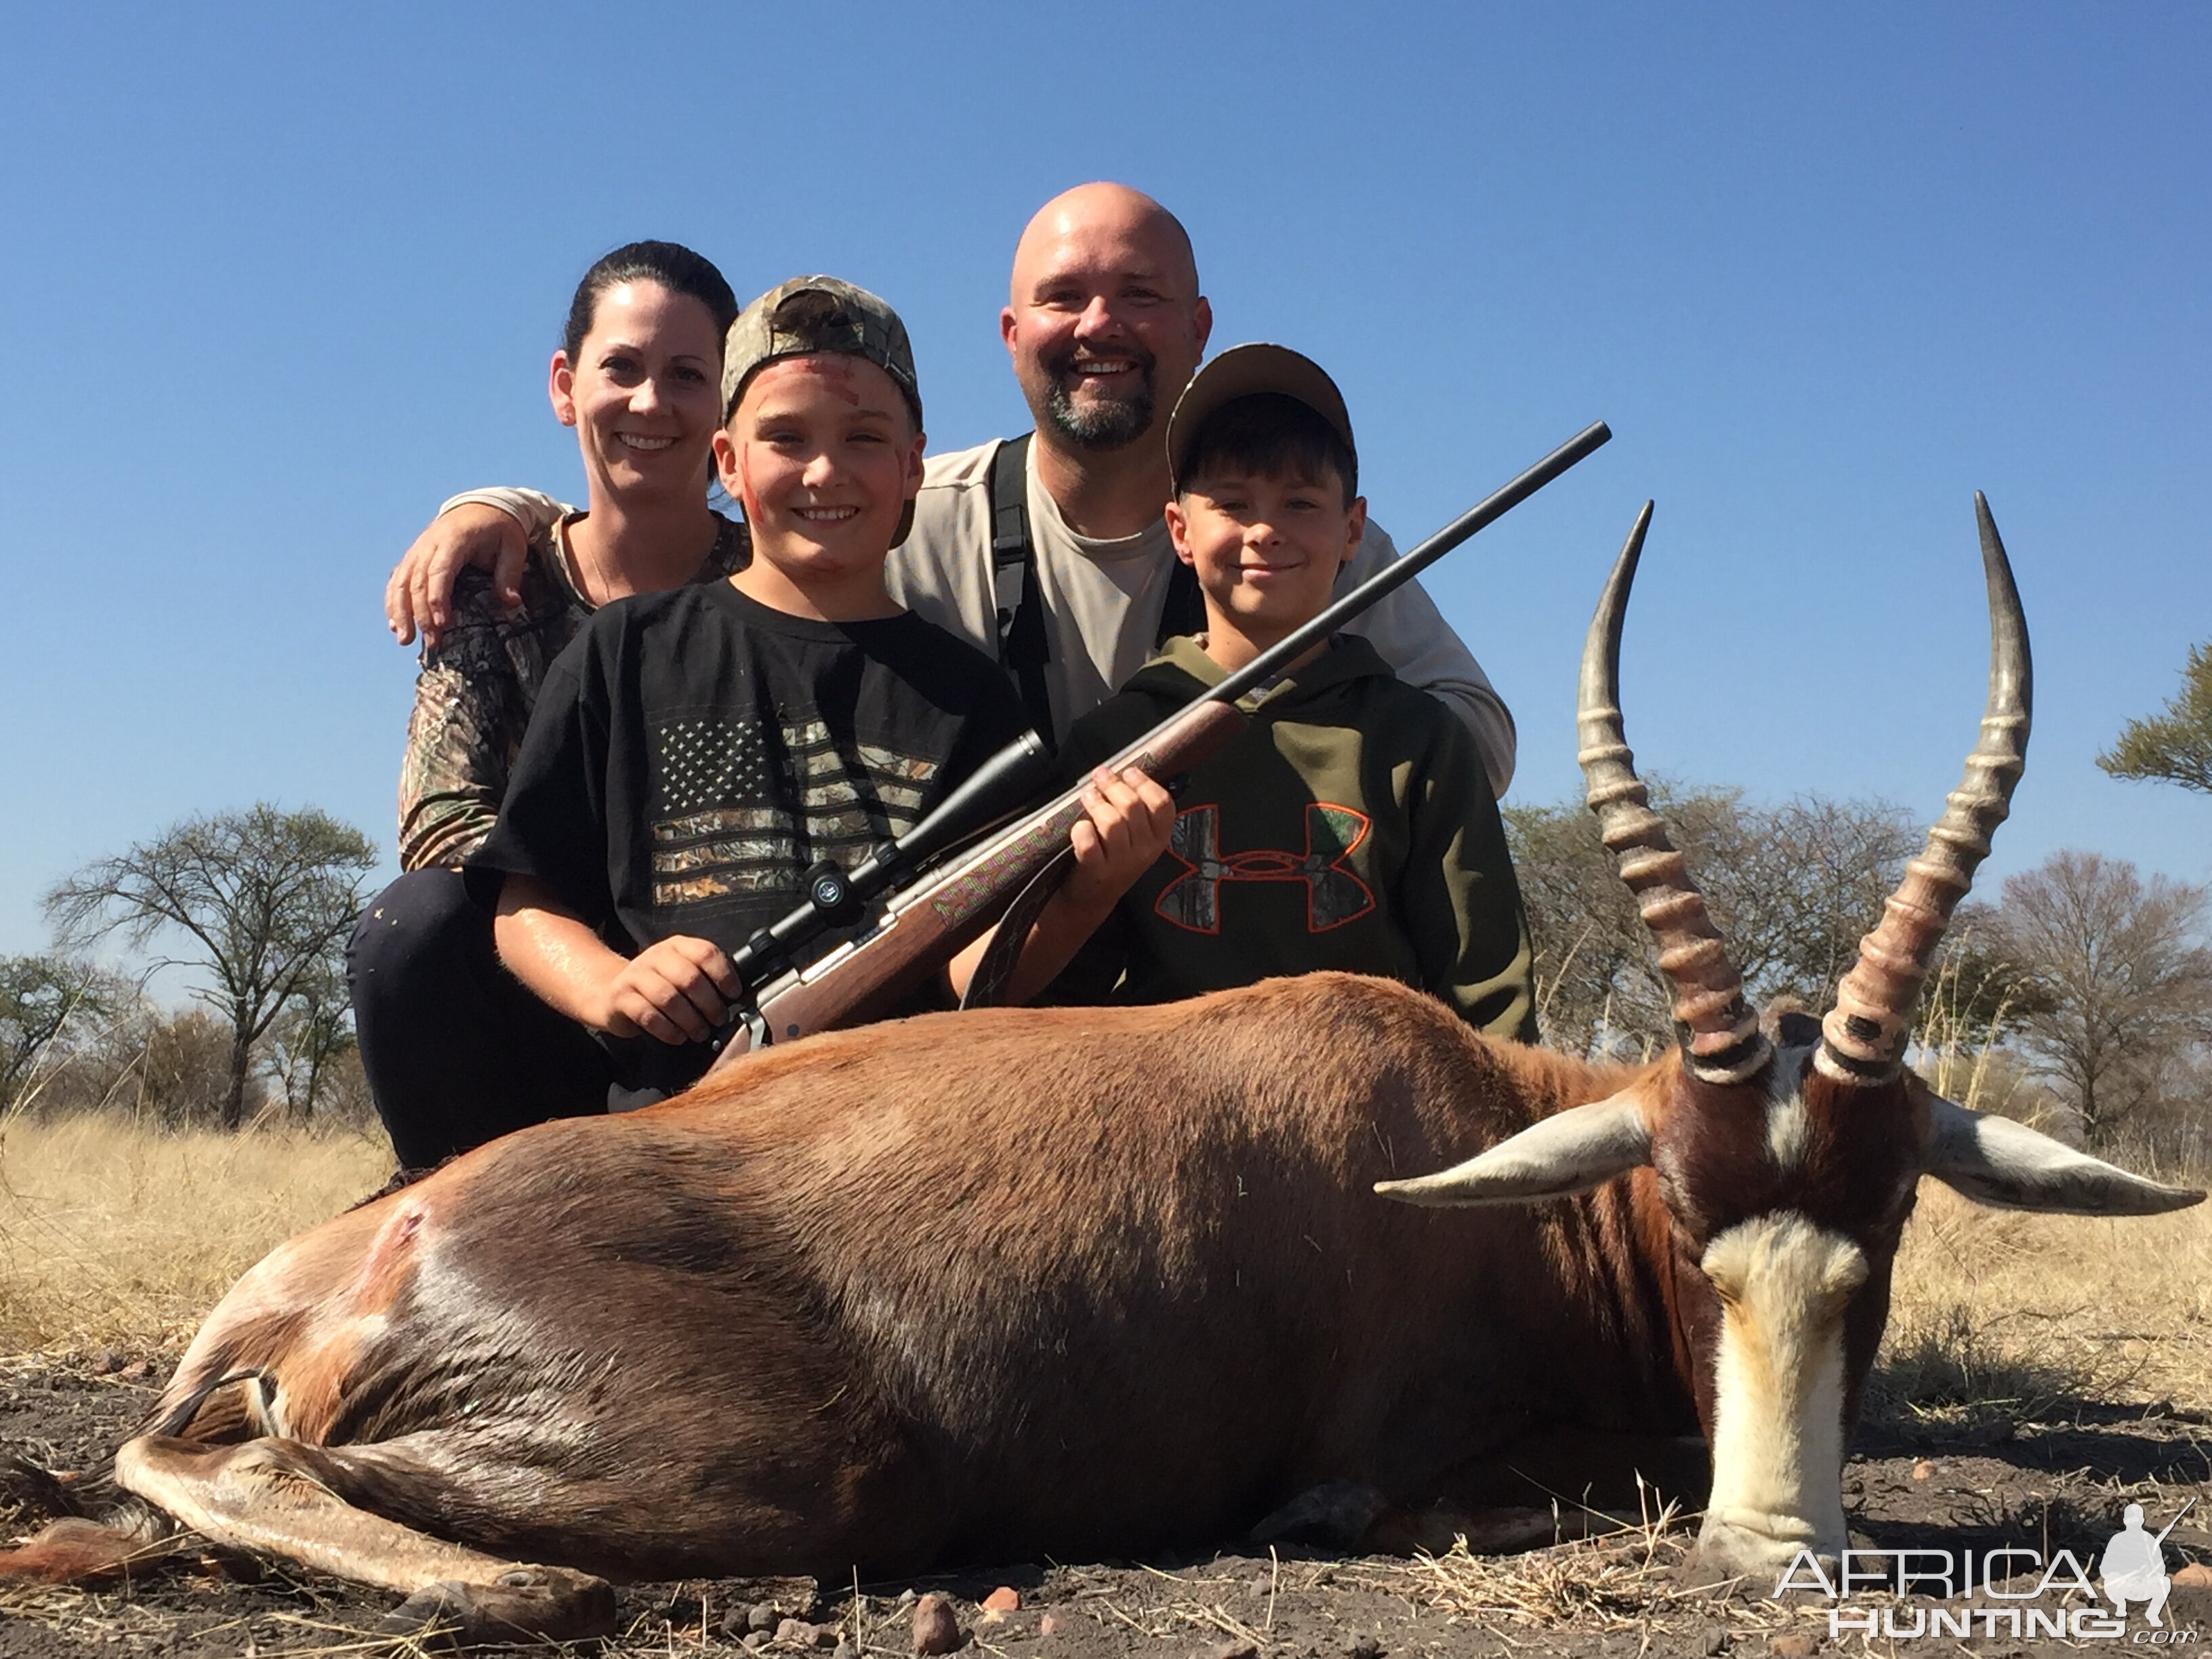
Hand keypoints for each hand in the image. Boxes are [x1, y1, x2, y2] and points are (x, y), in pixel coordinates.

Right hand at [385, 503, 531, 646]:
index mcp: (454, 539)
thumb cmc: (499, 528)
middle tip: (432, 642)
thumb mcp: (513, 546)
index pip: (439, 571)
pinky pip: (397, 580)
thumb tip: (511, 603)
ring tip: (405, 640)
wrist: (480, 506)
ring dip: (400, 612)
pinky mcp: (413, 557)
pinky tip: (395, 624)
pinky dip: (393, 602)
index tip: (443, 624)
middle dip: (421, 614)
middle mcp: (429, 543)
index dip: (438, 599)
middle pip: (417, 581)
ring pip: (400, 582)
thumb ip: (509, 575)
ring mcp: (417, 549)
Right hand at [595, 936, 743, 1044]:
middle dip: (710, 1004)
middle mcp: (656, 956)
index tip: (733, 995)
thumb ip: (703, 978)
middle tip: (718, 1020)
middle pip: (690, 978)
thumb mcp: (680, 973)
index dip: (724, 975)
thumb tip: (735, 999)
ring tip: (700, 1033)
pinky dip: (668, 1030)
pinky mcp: (620, 997)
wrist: (609, 992)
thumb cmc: (656, 986)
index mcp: (677, 947)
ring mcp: (635, 975)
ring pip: (669, 998)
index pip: (705, 953)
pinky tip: (678, 1037)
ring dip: (690, 1020)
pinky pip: (648, 1015)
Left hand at [1063, 766, 1176, 910]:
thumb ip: (1138, 810)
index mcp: (1159, 838)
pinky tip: (1080, 825)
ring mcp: (1120, 862)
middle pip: (1132, 806)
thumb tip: (1125, 773)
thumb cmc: (1114, 859)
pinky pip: (1089, 842)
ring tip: (1088, 796)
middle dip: (1113, 785)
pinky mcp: (1096, 871)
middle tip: (1100, 776)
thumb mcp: (1137, 838)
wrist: (1094, 897)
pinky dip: (1081, 829)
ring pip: (1111, 821)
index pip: (1162, 804)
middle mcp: (1144, 850)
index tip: (1128, 773)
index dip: (1144, 783)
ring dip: (1096, 803)